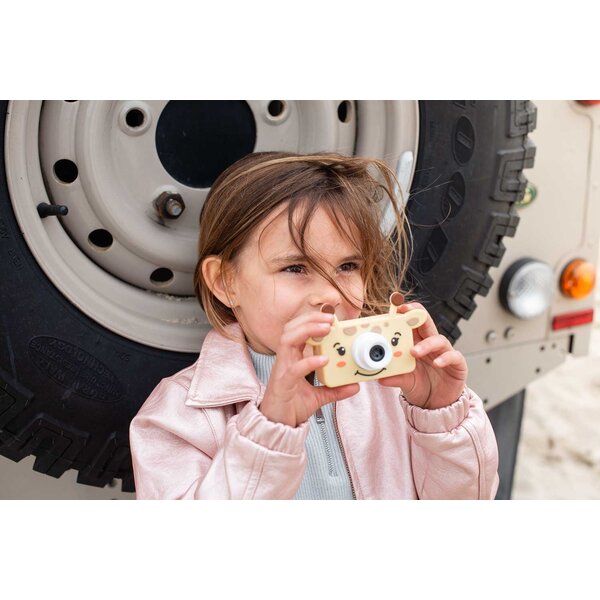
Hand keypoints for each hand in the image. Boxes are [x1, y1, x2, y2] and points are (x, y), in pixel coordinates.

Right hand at [259, 312, 359, 426]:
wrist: (277, 425)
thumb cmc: (291, 406)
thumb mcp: (318, 396)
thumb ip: (334, 389)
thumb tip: (354, 385)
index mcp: (292, 358)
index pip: (298, 330)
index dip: (312, 320)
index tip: (331, 317)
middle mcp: (285, 360)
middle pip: (291, 329)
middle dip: (310, 319)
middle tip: (330, 318)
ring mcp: (282, 370)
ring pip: (287, 340)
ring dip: (307, 331)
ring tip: (326, 329)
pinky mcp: (282, 384)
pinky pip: (293, 369)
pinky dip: (308, 362)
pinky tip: (323, 359)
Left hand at [378, 302, 467, 409]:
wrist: (436, 405)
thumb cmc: (421, 387)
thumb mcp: (405, 381)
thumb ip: (396, 377)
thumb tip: (381, 378)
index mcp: (416, 343)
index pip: (411, 324)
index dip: (405, 314)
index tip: (395, 308)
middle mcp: (430, 345)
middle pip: (426, 323)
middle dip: (417, 315)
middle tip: (406, 312)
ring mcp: (444, 353)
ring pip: (438, 339)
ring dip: (426, 344)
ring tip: (414, 351)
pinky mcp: (457, 364)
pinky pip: (454, 356)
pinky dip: (445, 358)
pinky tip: (437, 363)